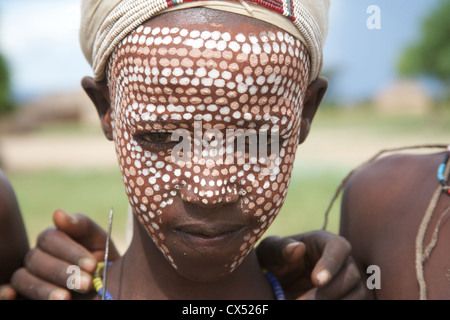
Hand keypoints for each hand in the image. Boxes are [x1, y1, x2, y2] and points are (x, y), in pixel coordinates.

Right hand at [9, 209, 118, 299]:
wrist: (106, 285)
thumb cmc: (101, 259)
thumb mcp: (99, 241)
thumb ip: (82, 226)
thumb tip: (57, 214)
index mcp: (52, 239)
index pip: (51, 239)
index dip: (71, 252)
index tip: (92, 264)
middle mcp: (36, 256)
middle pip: (37, 260)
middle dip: (63, 272)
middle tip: (86, 283)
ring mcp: (28, 275)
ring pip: (23, 278)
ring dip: (43, 289)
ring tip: (66, 298)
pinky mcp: (23, 295)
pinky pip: (8, 292)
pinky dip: (6, 293)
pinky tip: (11, 296)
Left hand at [256, 230, 372, 299]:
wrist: (278, 279)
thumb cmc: (274, 259)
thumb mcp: (270, 251)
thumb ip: (280, 248)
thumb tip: (297, 249)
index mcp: (324, 241)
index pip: (339, 247)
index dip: (332, 264)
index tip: (317, 281)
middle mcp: (343, 259)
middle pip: (351, 274)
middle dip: (329, 292)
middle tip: (303, 302)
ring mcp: (350, 279)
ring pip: (359, 293)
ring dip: (336, 303)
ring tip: (306, 307)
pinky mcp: (350, 296)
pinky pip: (357, 304)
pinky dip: (341, 306)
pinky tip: (319, 312)